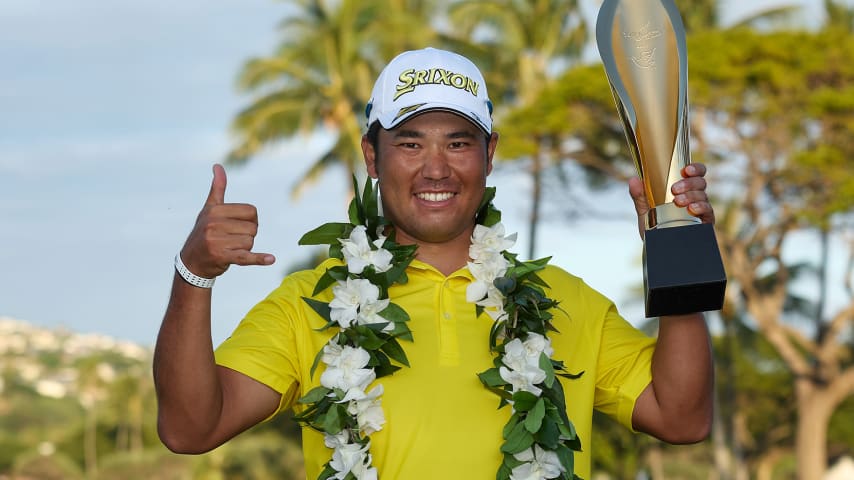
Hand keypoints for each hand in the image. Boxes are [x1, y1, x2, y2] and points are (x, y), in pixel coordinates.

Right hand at [180, 164, 274, 278]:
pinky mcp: (222, 257)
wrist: (191, 262)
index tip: (238, 226)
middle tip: (232, 240)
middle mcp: (214, 224)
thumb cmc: (204, 232)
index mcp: (215, 210)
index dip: (251, 220)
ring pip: (250, 242)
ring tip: (229, 249)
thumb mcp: (209, 209)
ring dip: (245, 248)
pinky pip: (246, 257)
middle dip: (248, 235)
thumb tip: (218, 166)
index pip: (251, 211)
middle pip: (253, 228)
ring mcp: (217, 241)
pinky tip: (270, 259)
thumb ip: (217, 189)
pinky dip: (259, 259)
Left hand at [628, 163, 714, 237]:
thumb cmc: (655, 229)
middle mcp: (695, 197)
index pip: (695, 174)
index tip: (686, 170)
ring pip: (703, 195)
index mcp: (683, 190)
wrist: (661, 251)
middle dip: (688, 183)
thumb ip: (640, 197)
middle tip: (674, 190)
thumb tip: (634, 180)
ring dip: (691, 195)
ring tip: (678, 201)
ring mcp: (701, 209)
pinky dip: (701, 207)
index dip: (695, 169)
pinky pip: (708, 211)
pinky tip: (692, 209)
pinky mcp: (705, 222)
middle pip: (700, 182)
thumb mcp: (645, 212)